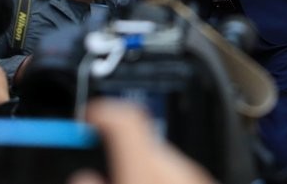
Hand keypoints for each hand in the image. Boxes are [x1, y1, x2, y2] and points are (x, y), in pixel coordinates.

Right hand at [69, 99, 213, 183]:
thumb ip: (94, 181)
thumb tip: (82, 176)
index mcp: (145, 162)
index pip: (125, 116)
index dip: (103, 109)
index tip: (88, 113)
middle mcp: (173, 162)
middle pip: (141, 140)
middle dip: (119, 149)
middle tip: (102, 166)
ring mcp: (193, 172)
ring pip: (161, 158)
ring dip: (141, 165)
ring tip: (125, 178)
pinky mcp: (204, 180)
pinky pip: (177, 171)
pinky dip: (160, 176)